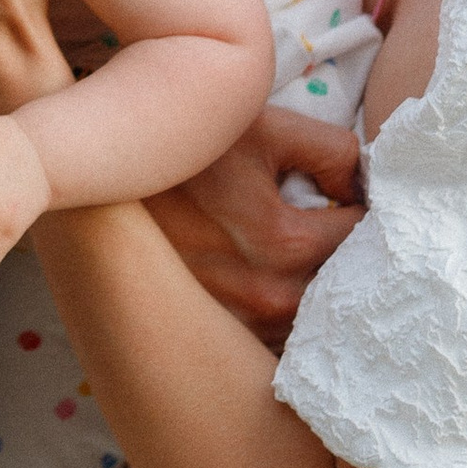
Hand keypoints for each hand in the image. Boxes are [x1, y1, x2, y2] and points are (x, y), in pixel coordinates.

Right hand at [148, 107, 362, 348]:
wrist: (103, 179)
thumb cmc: (187, 147)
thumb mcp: (262, 125)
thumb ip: (335, 151)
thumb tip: (360, 188)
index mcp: (285, 243)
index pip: (363, 233)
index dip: (360, 205)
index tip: (342, 192)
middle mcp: (267, 297)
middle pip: (344, 280)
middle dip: (345, 250)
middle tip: (322, 220)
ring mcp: (241, 327)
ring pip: (314, 314)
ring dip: (315, 285)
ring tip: (288, 249)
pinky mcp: (218, 342)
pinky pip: (276, 336)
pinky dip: (280, 311)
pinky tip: (262, 279)